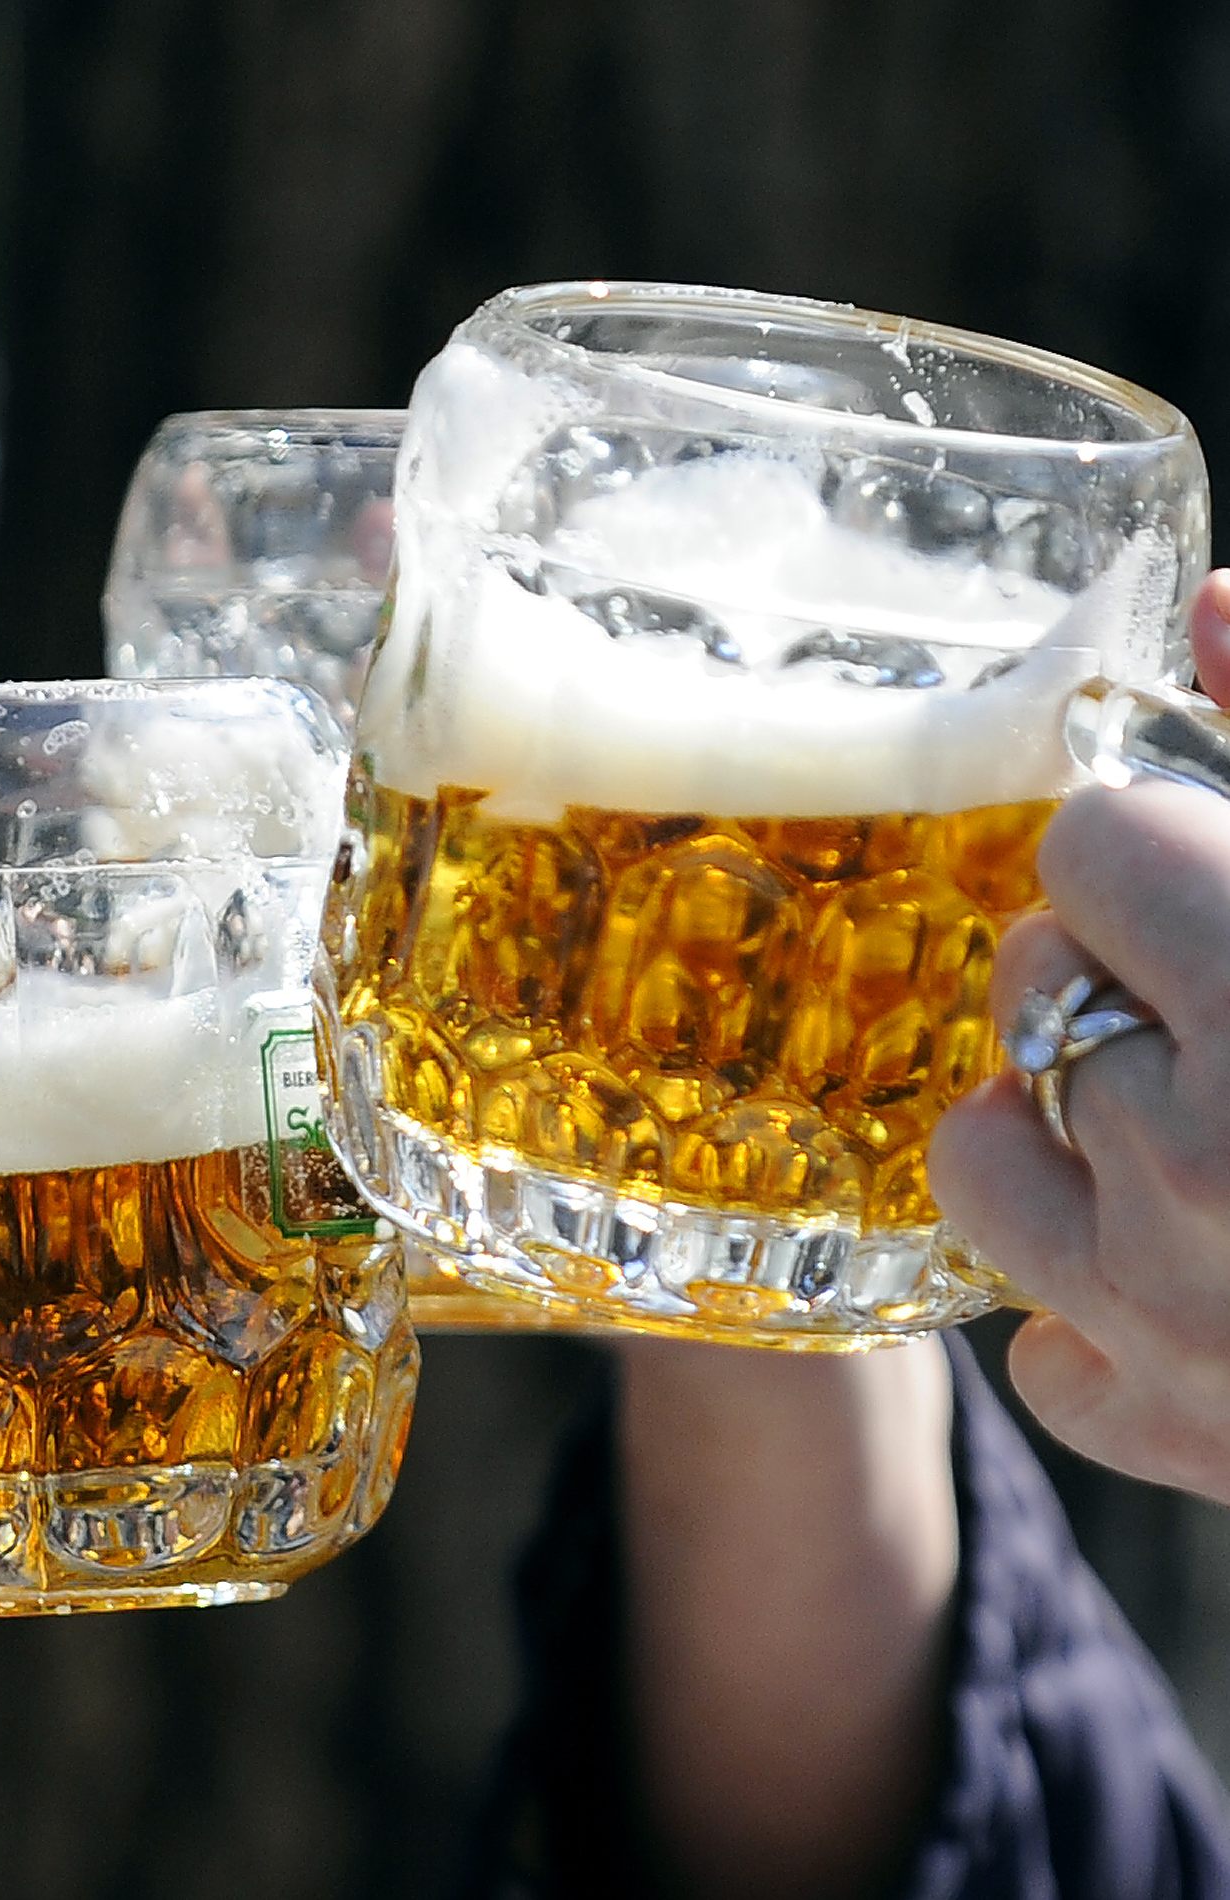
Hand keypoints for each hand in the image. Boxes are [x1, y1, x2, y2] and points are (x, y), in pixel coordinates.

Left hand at [930, 570, 1229, 1501]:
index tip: (1215, 877)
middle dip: (1116, 973)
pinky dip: (1096, 1313)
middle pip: (1032, 981)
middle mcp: (1207, 1167)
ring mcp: (1177, 1323)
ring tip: (1184, 1121)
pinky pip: (1040, 1351)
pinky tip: (1204, 1279)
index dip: (1160, 849)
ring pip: (976, 1157)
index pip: (1087, 844)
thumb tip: (1216, 605)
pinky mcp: (1178, 1440)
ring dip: (1055, 1125)